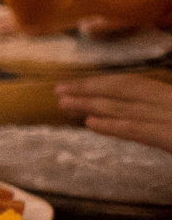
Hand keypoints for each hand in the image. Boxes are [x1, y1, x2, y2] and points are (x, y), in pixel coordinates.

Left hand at [57, 73, 171, 153]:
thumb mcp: (170, 109)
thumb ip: (154, 107)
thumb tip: (127, 108)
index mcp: (168, 94)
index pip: (130, 84)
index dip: (100, 83)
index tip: (76, 84)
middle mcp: (167, 100)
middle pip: (121, 90)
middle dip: (88, 89)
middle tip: (59, 90)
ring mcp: (168, 117)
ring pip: (122, 108)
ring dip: (90, 104)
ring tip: (64, 103)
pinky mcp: (168, 137)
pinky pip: (135, 129)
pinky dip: (111, 125)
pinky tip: (90, 123)